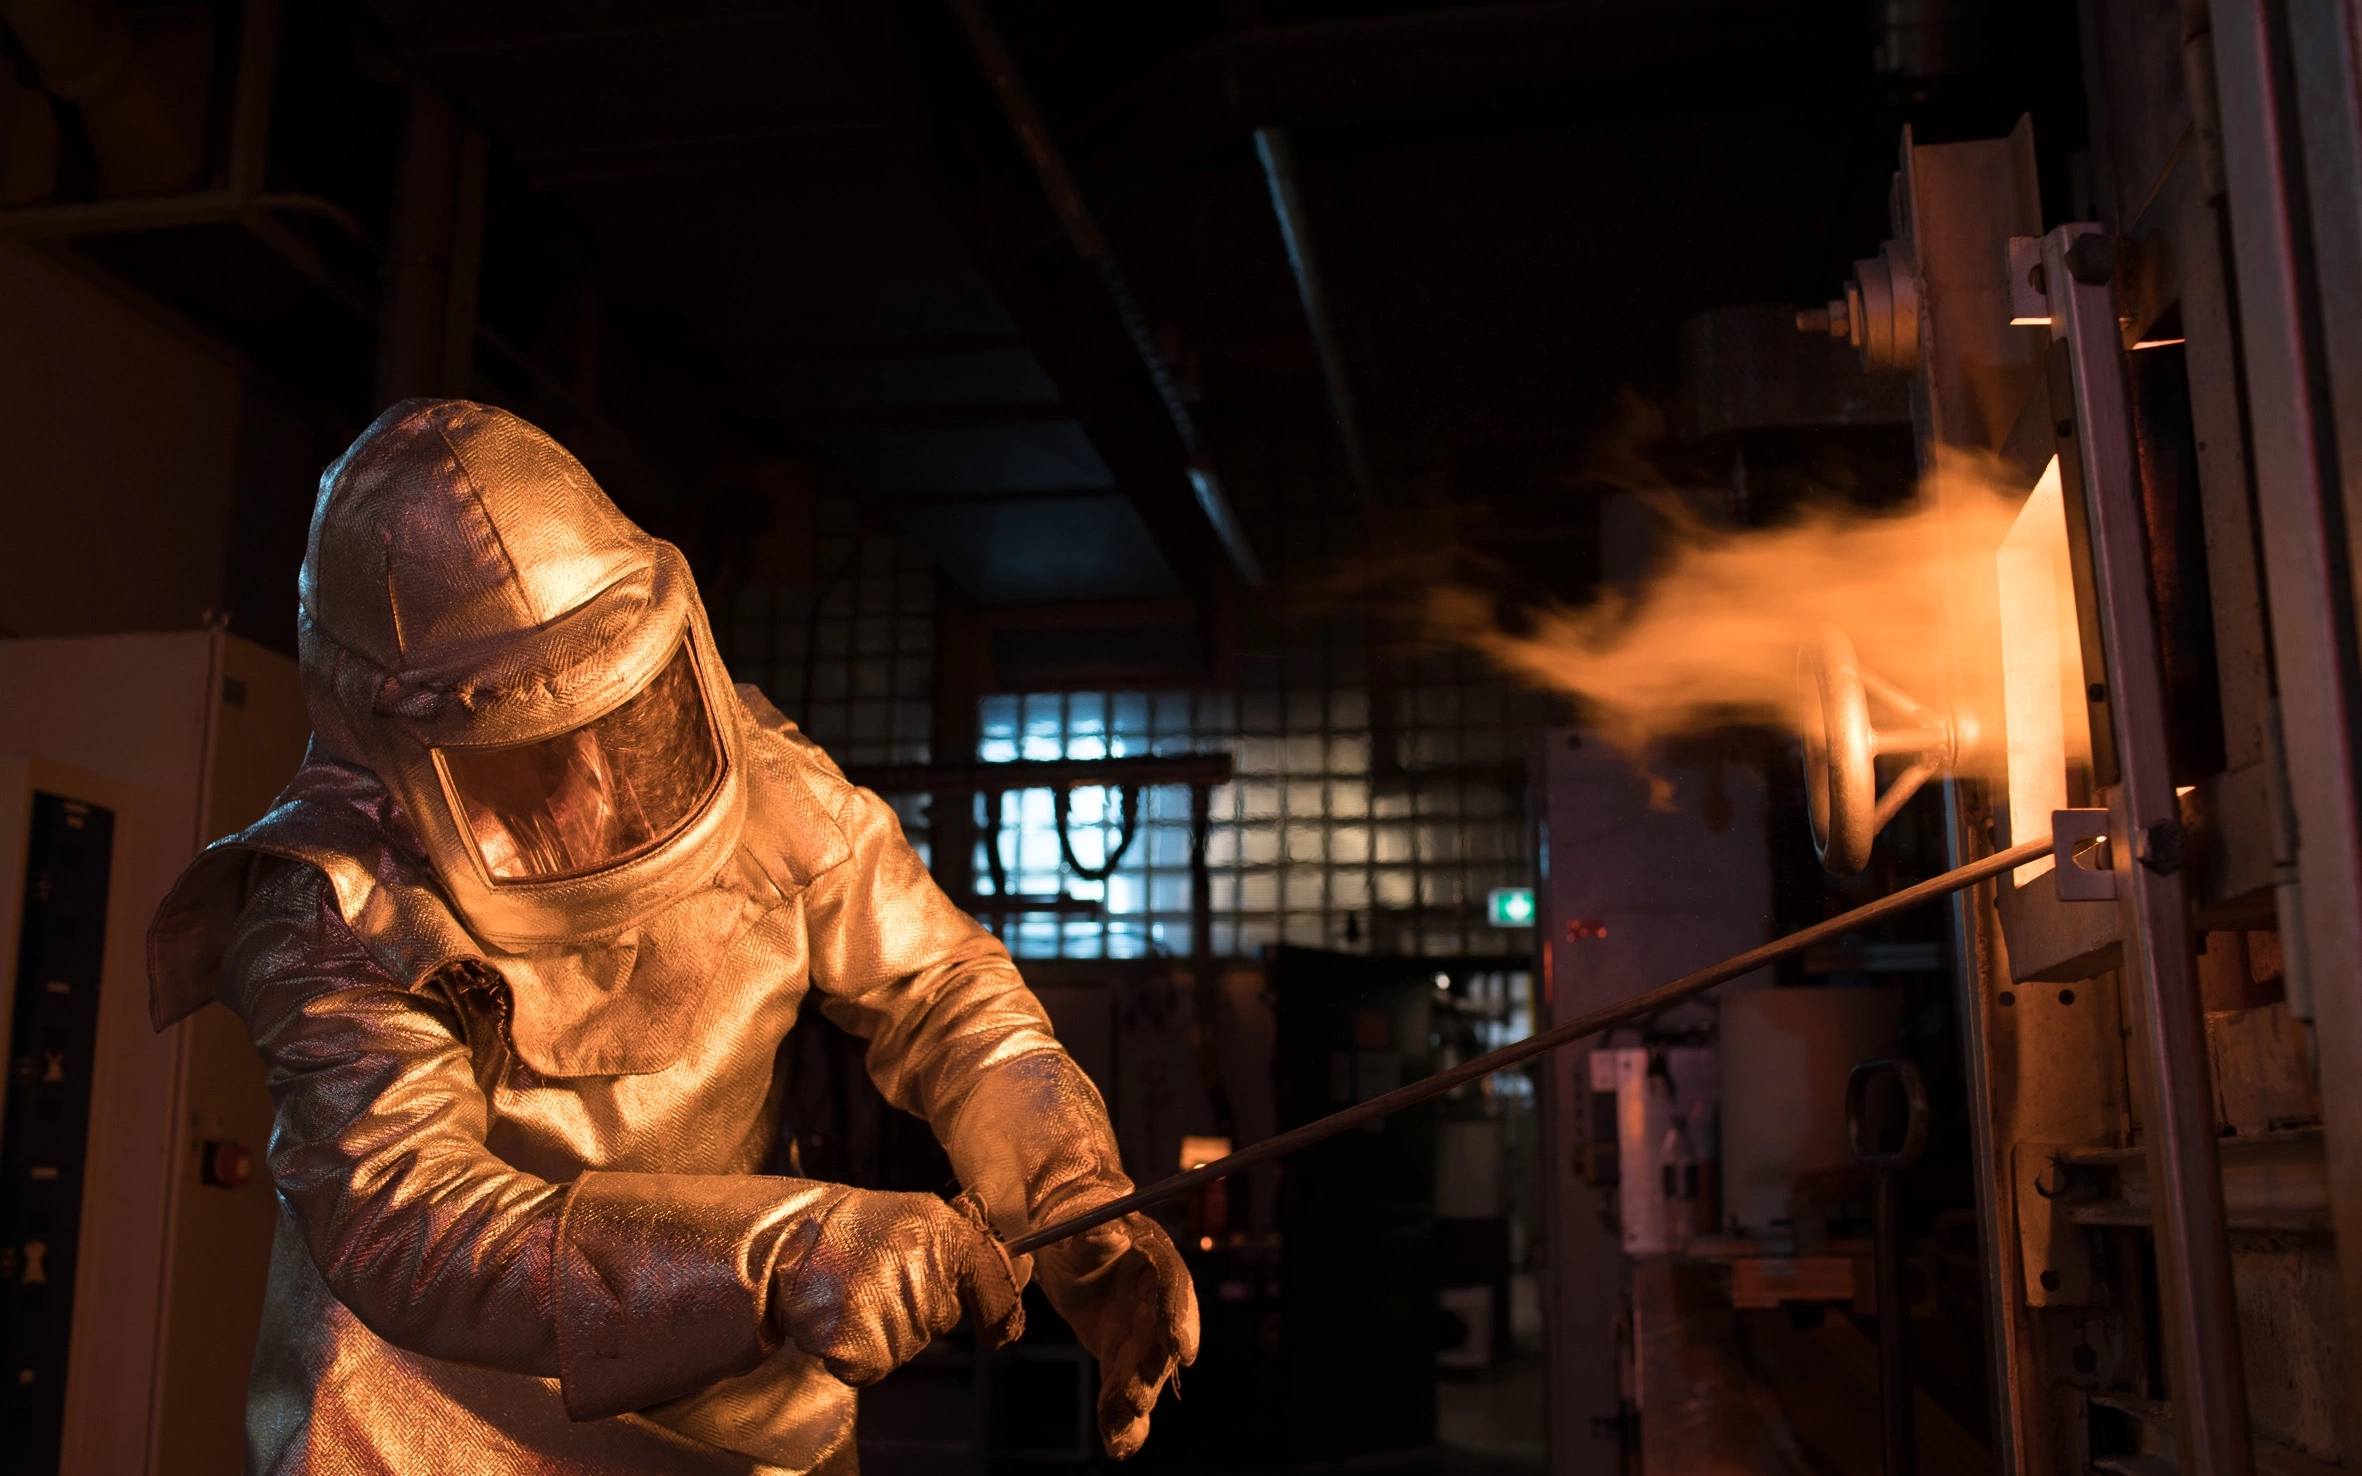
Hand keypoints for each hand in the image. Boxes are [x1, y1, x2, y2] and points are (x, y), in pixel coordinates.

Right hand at [773, 1187, 1030, 1385]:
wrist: (785, 1242)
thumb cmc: (850, 1232)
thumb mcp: (913, 1220)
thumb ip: (957, 1250)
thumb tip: (1003, 1288)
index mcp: (941, 1228)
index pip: (990, 1274)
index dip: (998, 1307)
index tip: (1000, 1331)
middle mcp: (922, 1265)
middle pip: (943, 1317)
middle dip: (917, 1308)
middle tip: (876, 1280)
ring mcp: (892, 1306)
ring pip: (909, 1343)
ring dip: (885, 1329)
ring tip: (853, 1294)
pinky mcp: (861, 1343)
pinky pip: (876, 1364)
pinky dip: (857, 1353)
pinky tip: (840, 1318)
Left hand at [1035, 1212, 1199, 1457]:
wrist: (1061, 1241)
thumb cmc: (1074, 1218)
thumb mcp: (1078, 1216)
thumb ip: (1093, 1228)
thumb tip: (1101, 1226)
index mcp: (1155, 1257)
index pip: (1172, 1286)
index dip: (1178, 1316)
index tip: (1179, 1347)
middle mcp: (1157, 1300)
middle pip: (1162, 1338)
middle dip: (1153, 1370)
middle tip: (1137, 1397)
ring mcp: (1141, 1332)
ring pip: (1145, 1371)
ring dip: (1136, 1402)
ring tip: (1122, 1434)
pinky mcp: (1122, 1356)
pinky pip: (1123, 1388)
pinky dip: (1122, 1418)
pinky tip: (1119, 1445)